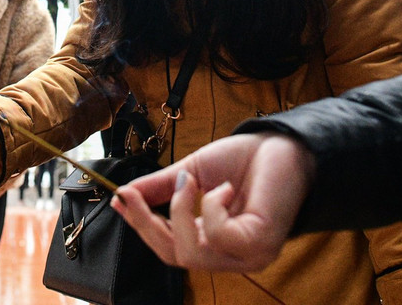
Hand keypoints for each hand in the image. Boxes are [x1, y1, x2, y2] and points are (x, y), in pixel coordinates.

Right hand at [110, 133, 315, 271]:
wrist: (284, 144)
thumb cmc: (244, 160)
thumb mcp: (193, 173)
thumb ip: (162, 188)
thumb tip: (123, 194)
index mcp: (214, 244)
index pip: (169, 249)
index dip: (141, 226)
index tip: (118, 199)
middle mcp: (231, 257)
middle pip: (174, 257)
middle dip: (147, 224)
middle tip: (131, 194)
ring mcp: (247, 256)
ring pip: (191, 253)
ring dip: (180, 210)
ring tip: (190, 181)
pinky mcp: (261, 244)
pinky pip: (219, 236)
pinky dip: (212, 207)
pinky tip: (222, 188)